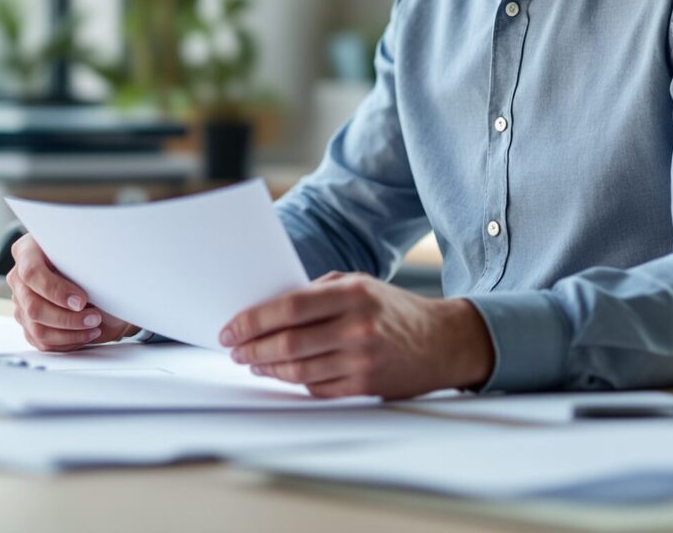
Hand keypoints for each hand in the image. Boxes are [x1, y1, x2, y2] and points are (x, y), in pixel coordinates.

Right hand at [8, 234, 138, 351]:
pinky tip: (85, 335)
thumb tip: (88, 279)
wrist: (91, 274)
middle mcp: (18, 278)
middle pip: (34, 306)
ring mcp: (20, 302)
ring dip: (70, 333)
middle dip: (68, 318)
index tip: (81, 300)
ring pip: (38, 328)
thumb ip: (79, 261)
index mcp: (27, 251)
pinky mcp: (27, 322)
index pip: (31, 273)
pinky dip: (67, 342)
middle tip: (94, 317)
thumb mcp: (83, 251)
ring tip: (93, 327)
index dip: (56, 290)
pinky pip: (42, 341)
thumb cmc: (86, 257)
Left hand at [220, 273, 494, 398]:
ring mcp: (362, 361)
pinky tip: (281, 374)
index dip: (253, 320)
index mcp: (352, 294)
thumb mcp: (359, 284)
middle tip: (234, 349)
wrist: (442, 342)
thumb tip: (268, 307)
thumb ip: (317, 292)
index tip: (230, 328)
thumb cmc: (392, 309)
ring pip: (298, 370)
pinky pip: (317, 387)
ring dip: (267, 368)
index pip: (289, 308)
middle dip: (252, 348)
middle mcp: (357, 328)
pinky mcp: (365, 387)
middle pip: (288, 343)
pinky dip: (294, 381)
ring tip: (252, 362)